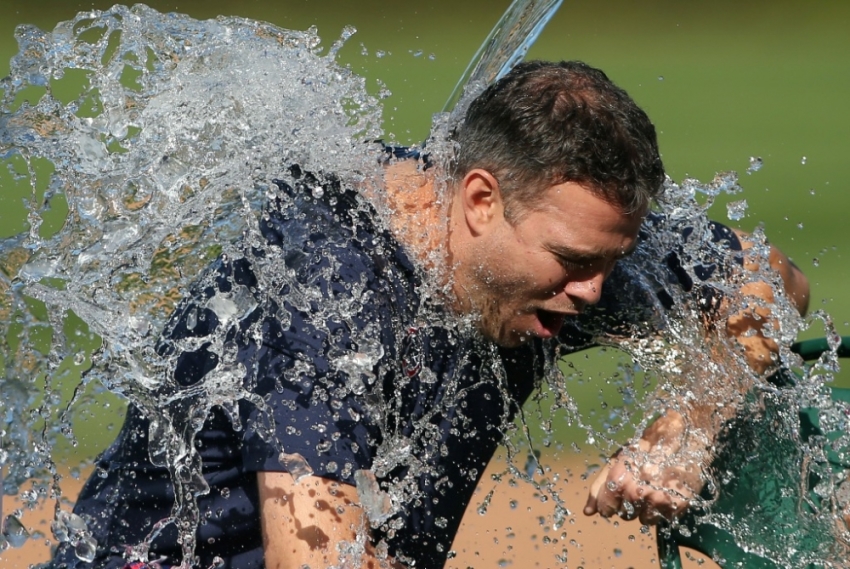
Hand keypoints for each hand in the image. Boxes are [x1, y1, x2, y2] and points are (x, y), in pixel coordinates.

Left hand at [583, 411, 705, 524]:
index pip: (606, 509)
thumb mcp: (617, 460)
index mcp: (619, 479)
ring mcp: (658, 500)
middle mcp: (638, 492)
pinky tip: (665, 491)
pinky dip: (662, 509)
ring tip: (653, 487)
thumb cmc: (644, 446)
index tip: (615, 498)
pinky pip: (662, 519)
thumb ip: (600, 486)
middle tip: (638, 485)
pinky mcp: (677, 505)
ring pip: (643, 520)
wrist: (683, 436)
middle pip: (625, 515)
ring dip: (646, 508)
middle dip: (628, 503)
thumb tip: (588, 512)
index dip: (608, 505)